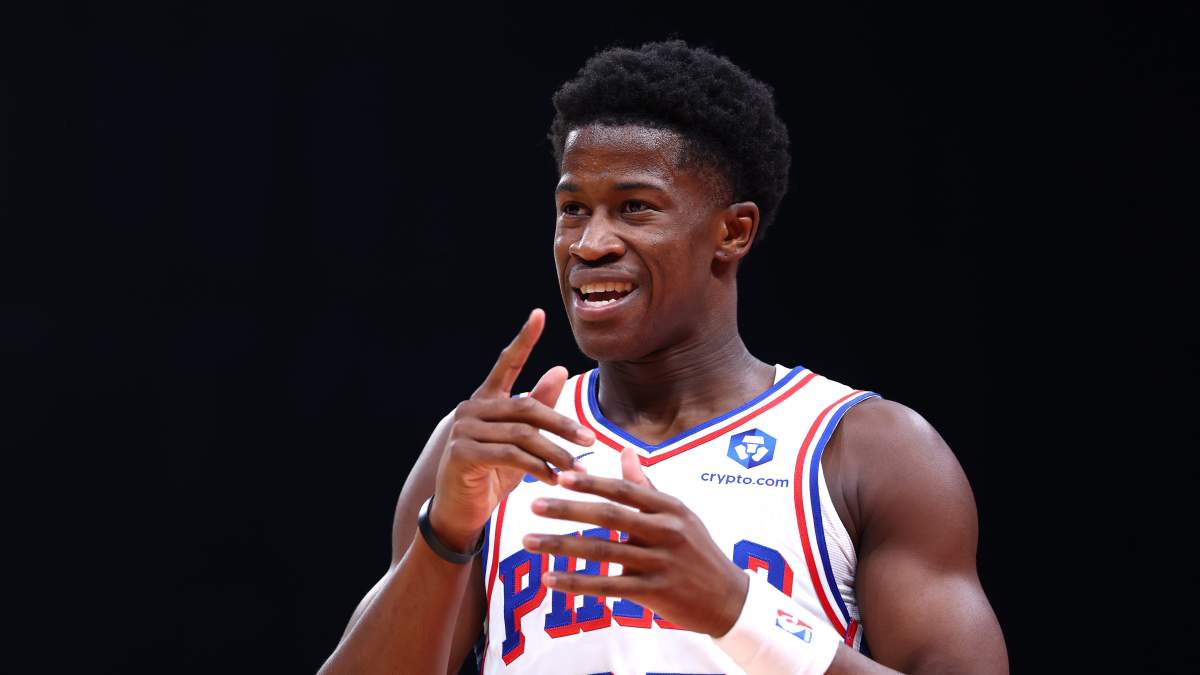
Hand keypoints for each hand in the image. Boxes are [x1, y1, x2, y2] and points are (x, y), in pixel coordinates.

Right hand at [430, 308, 595, 550]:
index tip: (539, 314)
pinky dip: (537, 467)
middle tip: (589, 439)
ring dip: (554, 451)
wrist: (459, 514)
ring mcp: (464, 429)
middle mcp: (471, 408)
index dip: (524, 339)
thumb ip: (538, 409)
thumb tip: (559, 370)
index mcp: (485, 400)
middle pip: (527, 407)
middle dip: (562, 424)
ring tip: (576, 468)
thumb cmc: (491, 476)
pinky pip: (510, 455)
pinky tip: (554, 479)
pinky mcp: (462, 452)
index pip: (505, 363)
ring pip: (522, 434)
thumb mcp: (520, 444)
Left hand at [522, 447, 749, 635]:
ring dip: (561, 546)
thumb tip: (625, 451)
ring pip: (603, 551)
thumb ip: (646, 486)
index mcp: (669, 507)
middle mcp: (666, 531)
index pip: (623, 490)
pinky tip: (548, 579)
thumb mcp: (679, 513)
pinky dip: (575, 583)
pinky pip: (607, 586)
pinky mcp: (654, 592)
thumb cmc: (697, 550)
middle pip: (609, 517)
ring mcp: (660, 562)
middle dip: (568, 510)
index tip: (559, 476)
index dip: (590, 483)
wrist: (728, 598)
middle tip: (533, 504)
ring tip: (528, 541)